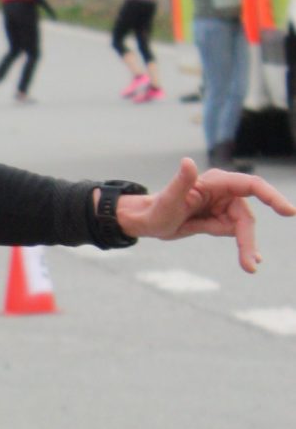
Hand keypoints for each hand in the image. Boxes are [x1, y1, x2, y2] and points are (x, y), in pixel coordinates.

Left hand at [110, 158, 295, 273]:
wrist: (147, 222)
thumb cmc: (155, 209)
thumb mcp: (167, 201)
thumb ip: (180, 182)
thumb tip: (187, 162)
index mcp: (215, 182)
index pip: (251, 186)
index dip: (271, 196)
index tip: (288, 211)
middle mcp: (223, 192)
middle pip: (246, 215)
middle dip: (249, 240)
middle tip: (250, 264)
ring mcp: (222, 206)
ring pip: (243, 227)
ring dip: (247, 247)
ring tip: (249, 266)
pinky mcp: (219, 219)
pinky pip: (236, 233)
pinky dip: (244, 246)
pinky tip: (252, 260)